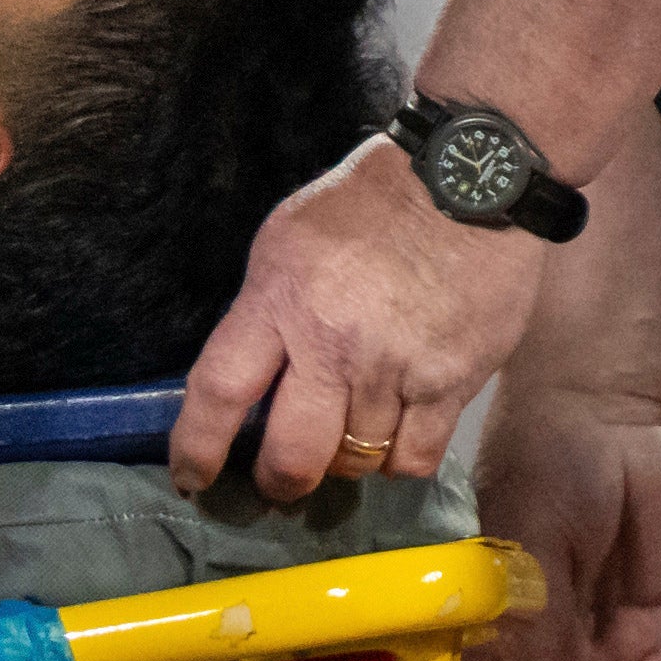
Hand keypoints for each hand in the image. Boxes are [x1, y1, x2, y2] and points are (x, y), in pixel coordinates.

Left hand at [173, 134, 550, 499]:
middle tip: (282, 481)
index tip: (191, 478)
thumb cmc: (369, 204)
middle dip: (279, 482)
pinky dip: (399, 459)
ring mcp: (395, 369)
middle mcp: (334, 342)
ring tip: (351, 430)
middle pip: (291, 458)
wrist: (469, 178)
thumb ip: (265, 310)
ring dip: (346, 458)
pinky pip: (414, 460)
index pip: (219, 391)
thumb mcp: (288, 239)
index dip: (196, 448)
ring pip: (355, 462)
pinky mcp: (451, 383)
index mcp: (281, 297)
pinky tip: (398, 434)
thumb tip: (250, 381)